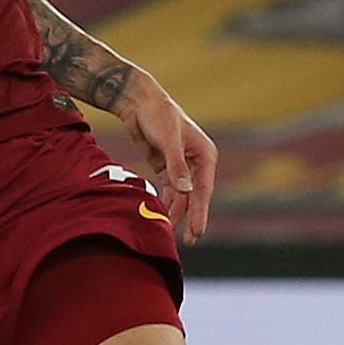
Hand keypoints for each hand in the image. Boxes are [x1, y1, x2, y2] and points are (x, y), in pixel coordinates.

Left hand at [122, 79, 216, 245]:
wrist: (138, 102)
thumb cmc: (158, 115)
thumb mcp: (169, 140)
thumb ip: (177, 166)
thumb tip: (186, 192)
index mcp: (206, 154)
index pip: (204, 189)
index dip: (200, 212)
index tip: (198, 232)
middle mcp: (197, 162)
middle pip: (195, 196)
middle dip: (191, 218)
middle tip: (190, 242)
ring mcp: (182, 166)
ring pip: (181, 196)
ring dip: (176, 213)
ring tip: (169, 233)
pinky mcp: (167, 167)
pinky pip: (169, 190)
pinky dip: (165, 203)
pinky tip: (161, 217)